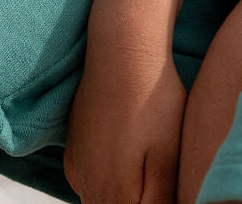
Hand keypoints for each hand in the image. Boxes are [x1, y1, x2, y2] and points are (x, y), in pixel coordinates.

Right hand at [64, 45, 186, 203]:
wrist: (121, 53)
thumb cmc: (152, 101)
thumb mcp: (168, 155)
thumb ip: (162, 198)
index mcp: (114, 197)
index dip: (156, 202)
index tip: (164, 187)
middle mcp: (89, 189)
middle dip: (137, 201)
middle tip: (157, 174)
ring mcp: (77, 169)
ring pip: (99, 201)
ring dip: (121, 196)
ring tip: (144, 169)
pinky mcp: (74, 150)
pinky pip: (88, 183)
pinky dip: (105, 183)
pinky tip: (124, 164)